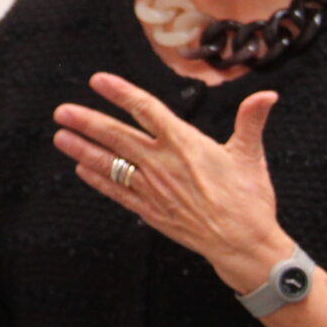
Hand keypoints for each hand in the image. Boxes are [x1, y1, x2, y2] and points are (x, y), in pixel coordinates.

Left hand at [53, 73, 291, 291]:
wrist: (243, 245)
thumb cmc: (249, 200)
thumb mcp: (251, 155)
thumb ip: (251, 120)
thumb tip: (267, 94)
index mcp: (186, 143)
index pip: (146, 109)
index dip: (120, 93)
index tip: (98, 81)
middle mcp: (163, 164)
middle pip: (117, 136)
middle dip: (87, 121)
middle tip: (61, 111)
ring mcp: (153, 189)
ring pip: (111, 164)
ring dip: (83, 149)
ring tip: (59, 136)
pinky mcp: (150, 212)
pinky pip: (118, 192)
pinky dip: (98, 180)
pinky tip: (82, 168)